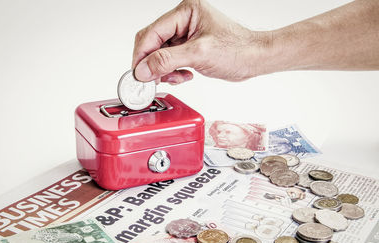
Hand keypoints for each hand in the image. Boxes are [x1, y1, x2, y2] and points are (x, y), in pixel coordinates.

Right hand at [132, 0, 267, 84]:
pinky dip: (172, 71)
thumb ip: (167, 60)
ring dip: (163, 69)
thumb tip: (143, 69)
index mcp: (186, 11)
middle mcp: (183, 20)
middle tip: (151, 79)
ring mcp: (186, 34)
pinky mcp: (188, 47)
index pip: (152, 32)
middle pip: (153, 42)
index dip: (142, 54)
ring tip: (175, 77)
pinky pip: (170, 60)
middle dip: (151, 63)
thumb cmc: (237, 49)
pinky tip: (183, 75)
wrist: (254, 59)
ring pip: (160, 53)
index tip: (138, 73)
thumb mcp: (199, 54)